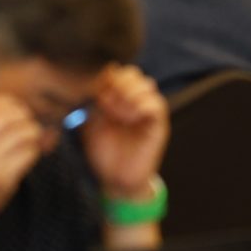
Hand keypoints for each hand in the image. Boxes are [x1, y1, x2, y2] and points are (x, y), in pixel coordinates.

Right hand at [0, 96, 46, 224]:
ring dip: (33, 133)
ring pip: (23, 133)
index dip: (9, 103)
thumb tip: (19, 108)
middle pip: (9, 116)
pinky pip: (28, 154)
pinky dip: (34, 151)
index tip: (17, 109)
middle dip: (24, 117)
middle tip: (28, 124)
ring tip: (31, 139)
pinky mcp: (2, 179)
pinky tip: (28, 154)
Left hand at [81, 65, 167, 202]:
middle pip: (134, 73)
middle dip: (118, 84)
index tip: (97, 97)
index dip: (107, 79)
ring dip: (129, 95)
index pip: (120, 72)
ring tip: (118, 114)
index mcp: (120, 98)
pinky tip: (129, 119)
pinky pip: (157, 104)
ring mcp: (148, 112)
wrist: (115, 179)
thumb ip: (96, 97)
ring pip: (147, 84)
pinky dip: (141, 107)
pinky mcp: (158, 125)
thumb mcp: (92, 121)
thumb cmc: (103, 152)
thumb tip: (105, 71)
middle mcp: (136, 101)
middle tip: (107, 105)